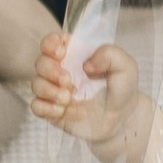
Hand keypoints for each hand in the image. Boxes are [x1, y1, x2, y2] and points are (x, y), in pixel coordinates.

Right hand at [31, 31, 160, 162]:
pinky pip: (36, 106)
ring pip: (36, 84)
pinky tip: (62, 111)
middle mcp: (61, 70)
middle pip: (40, 62)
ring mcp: (55, 90)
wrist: (121, 120)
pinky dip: (46, 108)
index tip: (61, 53)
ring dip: (49, 91)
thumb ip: (110, 55)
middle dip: (50, 70)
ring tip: (68, 99)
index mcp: (76, 55)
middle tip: (69, 81)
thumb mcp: (126, 67)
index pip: (52, 41)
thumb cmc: (122, 89)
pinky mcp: (52, 110)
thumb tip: (86, 64)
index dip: (50, 43)